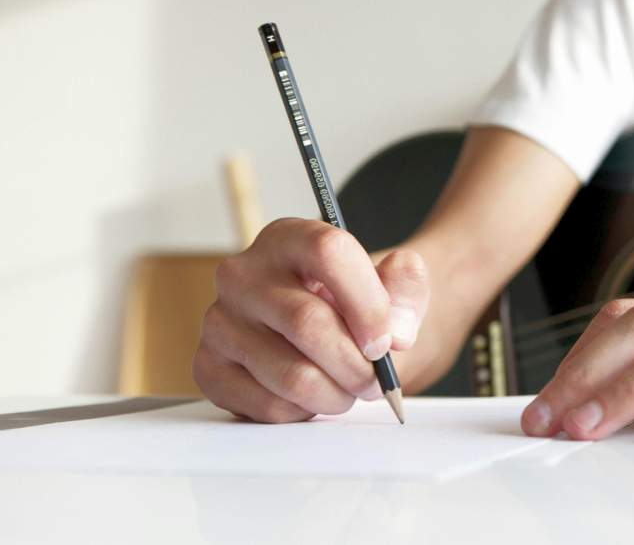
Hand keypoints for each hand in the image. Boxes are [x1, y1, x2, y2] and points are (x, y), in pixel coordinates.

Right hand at [194, 218, 430, 422]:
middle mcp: (242, 274)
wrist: (329, 332)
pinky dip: (305, 412)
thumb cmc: (360, 306)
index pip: (328, 252)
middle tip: (376, 380)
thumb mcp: (396, 285)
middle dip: (356, 364)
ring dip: (336, 395)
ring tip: (348, 389)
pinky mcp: (209, 368)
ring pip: (291, 374)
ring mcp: (219, 321)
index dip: (367, 304)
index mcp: (288, 237)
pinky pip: (267, 405)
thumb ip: (408, 289)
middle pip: (307, 322)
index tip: (387, 341)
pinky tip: (313, 396)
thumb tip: (394, 331)